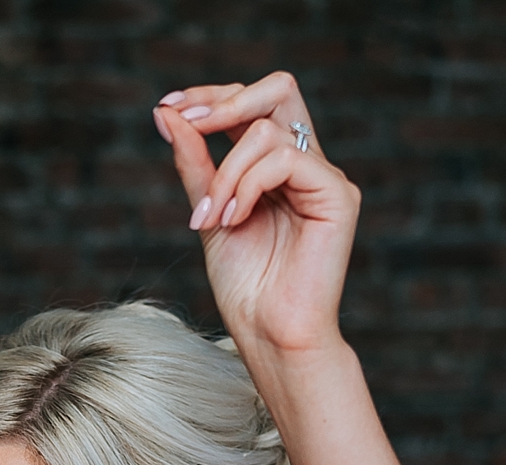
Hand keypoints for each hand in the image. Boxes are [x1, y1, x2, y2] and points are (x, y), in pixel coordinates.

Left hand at [155, 73, 358, 357]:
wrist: (271, 335)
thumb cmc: (246, 288)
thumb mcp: (208, 213)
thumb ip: (194, 164)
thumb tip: (167, 113)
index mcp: (279, 167)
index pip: (252, 104)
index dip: (210, 97)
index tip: (168, 107)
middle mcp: (307, 165)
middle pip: (277, 89)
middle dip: (223, 102)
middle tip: (185, 124)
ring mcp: (325, 178)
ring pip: (267, 130)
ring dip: (225, 172)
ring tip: (213, 217)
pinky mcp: (338, 196)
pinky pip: (286, 159)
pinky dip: (248, 185)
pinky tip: (235, 218)